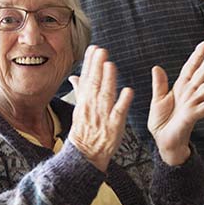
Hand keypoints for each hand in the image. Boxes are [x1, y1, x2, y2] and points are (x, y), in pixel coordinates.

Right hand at [67, 45, 133, 172]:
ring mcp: (103, 116)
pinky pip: (118, 112)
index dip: (90, 63)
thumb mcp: (79, 110)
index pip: (87, 78)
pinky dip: (123, 102)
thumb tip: (75, 76)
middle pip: (94, 84)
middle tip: (102, 51)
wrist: (85, 155)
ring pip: (105, 95)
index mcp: (84, 102)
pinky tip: (128, 91)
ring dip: (108, 80)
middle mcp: (92, 107)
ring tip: (111, 65)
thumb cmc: (84, 131)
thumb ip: (80, 91)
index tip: (93, 49)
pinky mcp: (114, 126)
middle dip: (97, 67)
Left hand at [147, 41, 203, 164]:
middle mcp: (190, 94)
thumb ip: (159, 84)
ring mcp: (193, 104)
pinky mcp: (194, 116)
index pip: (191, 68)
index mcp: (181, 87)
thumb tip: (156, 67)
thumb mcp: (157, 100)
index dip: (197, 56)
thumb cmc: (162, 122)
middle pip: (203, 74)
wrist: (163, 141)